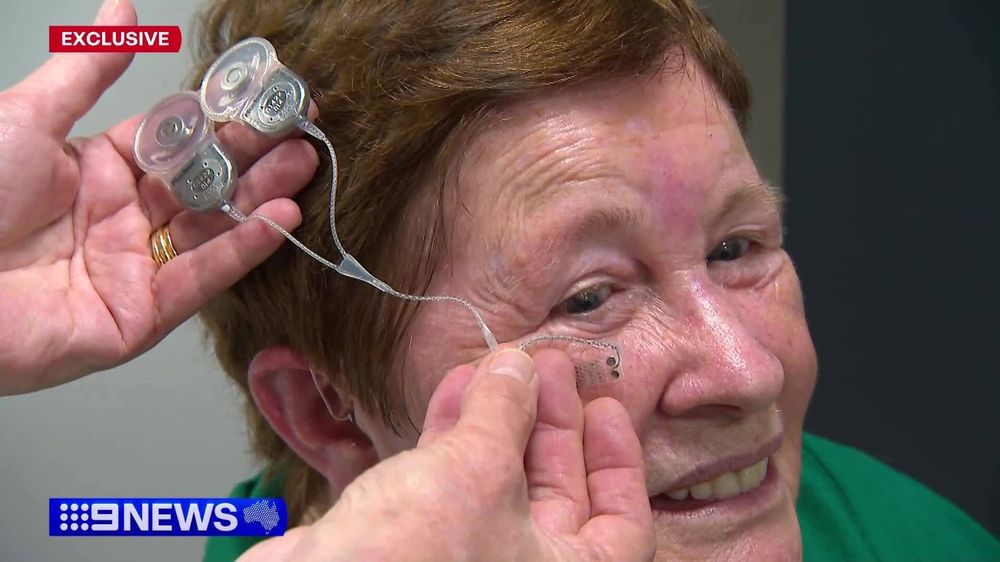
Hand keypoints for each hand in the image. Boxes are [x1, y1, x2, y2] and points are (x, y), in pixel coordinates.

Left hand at [0, 0, 317, 393]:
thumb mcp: (30, 118)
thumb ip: (89, 69)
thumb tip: (123, 9)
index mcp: (96, 172)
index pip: (177, 143)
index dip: (221, 121)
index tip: (265, 98)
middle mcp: (121, 221)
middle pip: (204, 187)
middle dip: (255, 159)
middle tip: (301, 132)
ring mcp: (132, 271)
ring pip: (212, 231)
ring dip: (261, 200)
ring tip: (304, 166)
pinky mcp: (138, 318)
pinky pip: (199, 279)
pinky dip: (242, 250)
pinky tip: (280, 219)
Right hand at [241, 348, 654, 561]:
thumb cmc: (417, 555)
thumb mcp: (478, 467)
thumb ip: (505, 410)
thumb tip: (520, 367)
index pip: (621, 524)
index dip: (618, 461)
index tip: (606, 407)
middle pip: (559, 495)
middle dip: (549, 424)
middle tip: (545, 367)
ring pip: (501, 487)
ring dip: (498, 424)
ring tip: (496, 367)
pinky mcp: (420, 549)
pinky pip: (453, 489)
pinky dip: (455, 441)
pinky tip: (452, 395)